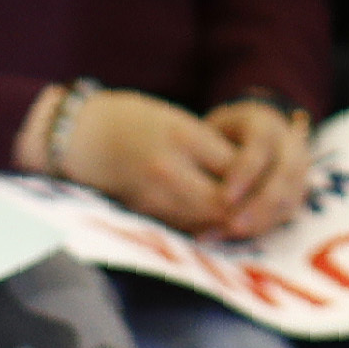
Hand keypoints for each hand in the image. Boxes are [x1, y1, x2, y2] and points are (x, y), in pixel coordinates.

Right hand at [61, 86, 251, 232]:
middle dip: (246, 209)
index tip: (268, 178)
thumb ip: (209, 146)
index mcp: (183, 136)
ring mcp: (154, 195)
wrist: (80, 136)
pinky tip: (212, 222)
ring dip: (227, 223)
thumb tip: (247, 173)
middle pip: (224, 203)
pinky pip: (185, 228)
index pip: (236, 168)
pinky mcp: (144, 214)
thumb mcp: (176, 119)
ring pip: (206, 222)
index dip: (257, 178)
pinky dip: (202, 227)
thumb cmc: (131, 120)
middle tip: (261, 206)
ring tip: (243, 216)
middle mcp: (169, 169)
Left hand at [199, 98, 313, 240]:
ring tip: (229, 233)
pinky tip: (231, 235)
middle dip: (261, 202)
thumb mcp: (204, 139)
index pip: (262, 143)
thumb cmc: (205, 141)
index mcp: (263, 122)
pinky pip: (285, 214)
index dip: (245, 170)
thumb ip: (209, 159)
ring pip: (290, 196)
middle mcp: (287, 142)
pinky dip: (261, 227)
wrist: (223, 147)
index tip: (224, 197)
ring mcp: (297, 168)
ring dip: (262, 219)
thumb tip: (213, 197)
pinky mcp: (295, 192)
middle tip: (233, 225)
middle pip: (286, 173)